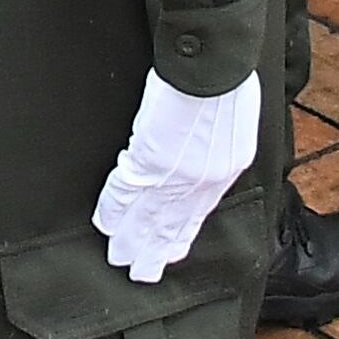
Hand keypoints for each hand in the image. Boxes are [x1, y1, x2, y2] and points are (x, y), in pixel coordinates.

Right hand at [90, 71, 261, 281]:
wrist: (215, 67)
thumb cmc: (227, 81)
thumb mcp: (234, 124)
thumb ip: (217, 147)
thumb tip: (203, 152)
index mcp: (223, 173)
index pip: (197, 213)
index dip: (180, 235)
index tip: (171, 252)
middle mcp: (200, 183)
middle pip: (171, 224)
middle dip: (154, 249)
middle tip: (141, 272)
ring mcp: (174, 175)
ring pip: (147, 216)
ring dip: (131, 239)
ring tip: (118, 258)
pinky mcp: (148, 161)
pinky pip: (125, 192)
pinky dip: (113, 209)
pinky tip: (104, 225)